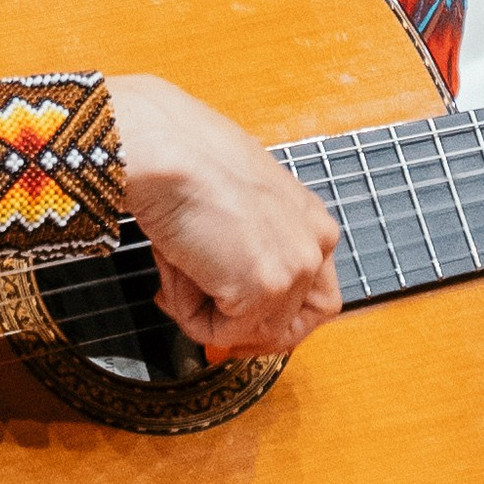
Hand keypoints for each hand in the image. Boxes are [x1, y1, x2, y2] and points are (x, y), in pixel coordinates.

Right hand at [109, 76, 342, 359]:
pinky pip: (219, 333)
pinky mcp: (265, 289)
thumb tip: (226, 294)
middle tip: (202, 315)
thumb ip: (247, 251)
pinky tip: (176, 265)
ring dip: (204, 311)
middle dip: (244, 332)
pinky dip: (187, 310)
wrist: (167, 150)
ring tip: (179, 266)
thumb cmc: (189, 162)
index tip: (230, 315)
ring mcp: (294, 269)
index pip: (312, 297)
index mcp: (312, 220)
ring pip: (248, 333)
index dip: (267, 317)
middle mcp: (316, 244)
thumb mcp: (237, 208)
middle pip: (294, 327)